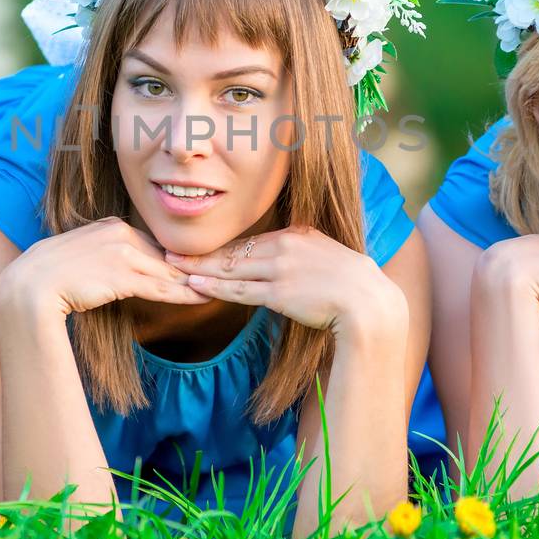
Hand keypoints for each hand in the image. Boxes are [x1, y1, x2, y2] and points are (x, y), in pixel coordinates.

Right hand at [0, 217, 211, 317]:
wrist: (30, 287)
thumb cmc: (51, 277)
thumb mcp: (82, 258)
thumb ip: (107, 259)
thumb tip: (120, 273)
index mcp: (111, 225)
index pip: (152, 244)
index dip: (175, 259)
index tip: (198, 266)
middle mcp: (120, 232)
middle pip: (164, 256)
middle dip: (192, 268)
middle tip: (221, 275)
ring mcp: (122, 252)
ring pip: (168, 271)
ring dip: (195, 283)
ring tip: (219, 288)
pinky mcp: (122, 275)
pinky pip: (162, 287)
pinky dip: (185, 294)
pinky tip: (203, 298)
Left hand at [165, 226, 403, 334]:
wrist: (368, 304)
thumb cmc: (353, 286)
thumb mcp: (328, 257)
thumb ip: (304, 254)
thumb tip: (286, 264)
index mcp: (297, 234)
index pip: (251, 241)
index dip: (222, 246)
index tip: (200, 247)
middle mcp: (286, 246)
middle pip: (234, 250)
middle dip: (200, 253)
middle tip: (170, 251)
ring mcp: (281, 269)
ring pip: (231, 268)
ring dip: (200, 268)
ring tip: (173, 267)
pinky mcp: (280, 293)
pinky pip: (240, 290)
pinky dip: (216, 287)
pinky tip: (196, 284)